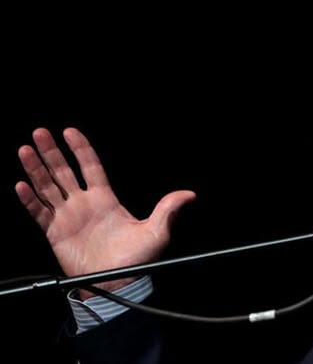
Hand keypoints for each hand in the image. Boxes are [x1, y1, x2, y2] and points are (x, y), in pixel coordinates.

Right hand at [15, 127, 195, 298]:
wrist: (118, 283)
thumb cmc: (137, 259)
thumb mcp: (157, 231)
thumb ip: (168, 209)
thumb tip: (189, 195)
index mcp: (106, 199)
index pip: (91, 167)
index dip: (80, 149)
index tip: (70, 131)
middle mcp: (84, 204)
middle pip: (64, 172)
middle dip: (52, 152)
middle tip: (40, 133)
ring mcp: (68, 217)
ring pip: (48, 187)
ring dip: (35, 169)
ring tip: (25, 150)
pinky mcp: (55, 233)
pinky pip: (39, 212)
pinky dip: (29, 200)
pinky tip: (21, 185)